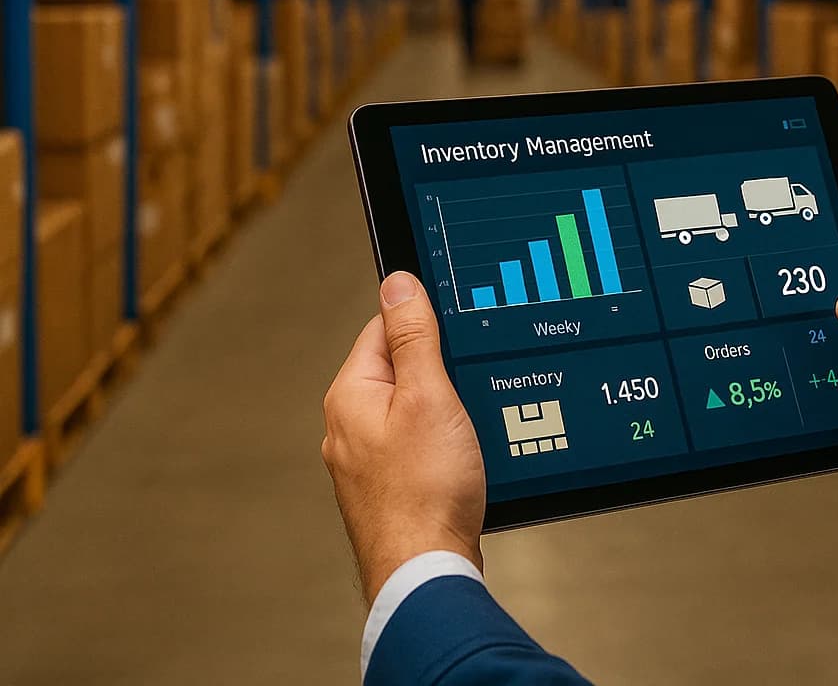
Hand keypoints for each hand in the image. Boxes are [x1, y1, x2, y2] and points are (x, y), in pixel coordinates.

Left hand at [322, 272, 485, 603]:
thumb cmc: (426, 491)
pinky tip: (468, 454)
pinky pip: (420, 443)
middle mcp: (349, 426)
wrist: (427, 571)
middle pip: (402, 368)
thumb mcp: (429, 395)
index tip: (460, 327)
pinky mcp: (391, 486)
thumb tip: (397, 283)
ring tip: (472, 423)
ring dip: (447, 408)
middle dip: (442, 368)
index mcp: (350, 395)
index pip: (384, 327)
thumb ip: (413, 336)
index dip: (427, 321)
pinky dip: (446, 441)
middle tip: (472, 379)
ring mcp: (368, 460)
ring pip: (414, 408)